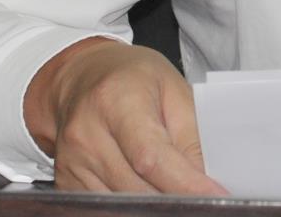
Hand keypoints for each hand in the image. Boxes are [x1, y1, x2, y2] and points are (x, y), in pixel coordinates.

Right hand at [23, 37, 227, 193]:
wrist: (82, 76)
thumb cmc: (131, 77)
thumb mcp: (173, 89)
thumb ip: (191, 135)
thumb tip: (204, 180)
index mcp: (115, 99)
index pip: (151, 156)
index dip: (184, 183)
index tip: (215, 195)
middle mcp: (86, 133)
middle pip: (136, 187)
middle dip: (175, 197)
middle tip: (202, 198)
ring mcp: (71, 161)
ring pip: (121, 204)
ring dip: (153, 205)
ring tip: (174, 189)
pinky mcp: (66, 181)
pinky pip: (105, 207)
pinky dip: (131, 206)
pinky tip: (148, 191)